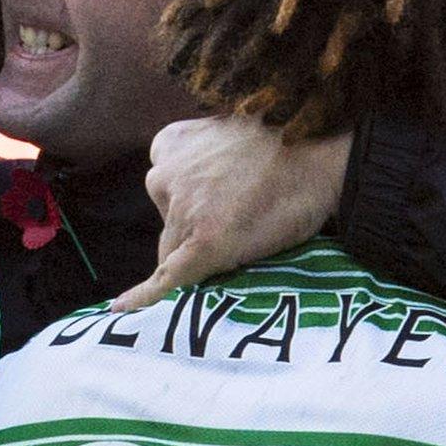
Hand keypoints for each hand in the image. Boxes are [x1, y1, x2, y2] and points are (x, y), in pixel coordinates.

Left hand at [112, 115, 352, 311]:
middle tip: (243, 227)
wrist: (323, 157)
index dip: (193, 209)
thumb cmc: (289, 148)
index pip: (165, 193)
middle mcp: (164, 175)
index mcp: (168, 144)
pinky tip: (123, 310)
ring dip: (200, 258)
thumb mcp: (230, 135)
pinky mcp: (203, 242)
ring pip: (174, 252)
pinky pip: (167, 277)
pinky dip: (145, 296)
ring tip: (248, 243)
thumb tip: (207, 194)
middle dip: (194, 234)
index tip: (220, 211)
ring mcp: (182, 210)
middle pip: (167, 226)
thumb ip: (205, 161)